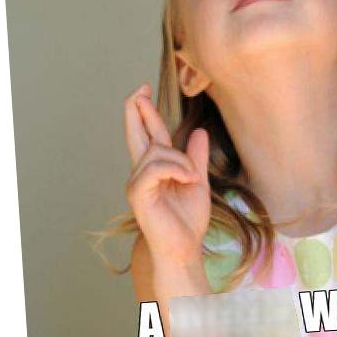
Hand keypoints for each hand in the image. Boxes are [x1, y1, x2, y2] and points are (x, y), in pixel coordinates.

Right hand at [124, 83, 211, 264]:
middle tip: (140, 88)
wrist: (184, 247)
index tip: (144, 90)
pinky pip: (156, 167)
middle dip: (138, 110)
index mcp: (155, 169)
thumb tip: (199, 131)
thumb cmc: (187, 219)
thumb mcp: (197, 181)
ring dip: (180, 161)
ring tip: (192, 177)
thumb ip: (196, 157)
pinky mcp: (138, 193)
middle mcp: (142, 172)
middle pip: (137, 134)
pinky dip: (176, 169)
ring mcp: (137, 182)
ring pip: (158, 151)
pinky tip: (187, 179)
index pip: (149, 135)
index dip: (146, 113)